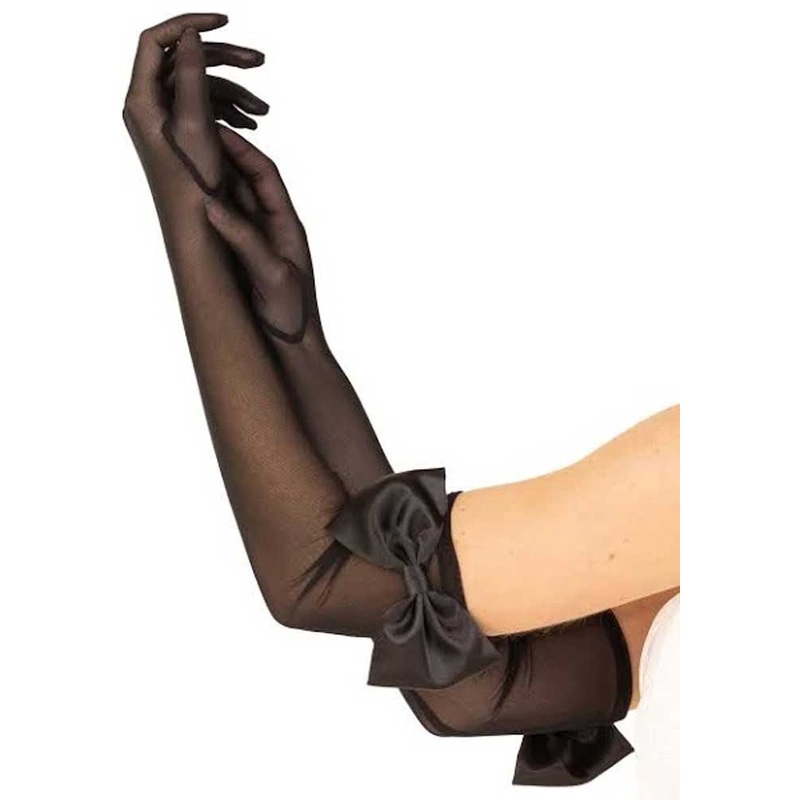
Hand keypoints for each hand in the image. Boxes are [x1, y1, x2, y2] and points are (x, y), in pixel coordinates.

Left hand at [123, 13, 266, 195]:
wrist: (197, 234)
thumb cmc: (193, 189)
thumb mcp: (195, 126)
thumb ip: (191, 76)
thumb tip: (192, 35)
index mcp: (142, 102)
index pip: (156, 41)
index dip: (189, 25)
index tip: (224, 22)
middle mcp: (149, 109)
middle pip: (184, 62)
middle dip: (223, 60)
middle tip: (259, 61)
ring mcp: (166, 124)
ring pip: (200, 88)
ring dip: (234, 92)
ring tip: (263, 111)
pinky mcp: (182, 139)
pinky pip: (205, 110)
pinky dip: (229, 111)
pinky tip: (253, 123)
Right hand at [203, 127, 319, 343]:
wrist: (294, 350)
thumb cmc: (292, 315)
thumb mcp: (272, 274)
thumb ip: (245, 239)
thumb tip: (212, 205)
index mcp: (287, 226)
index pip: (264, 175)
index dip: (241, 150)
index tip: (216, 129)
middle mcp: (273, 229)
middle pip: (246, 181)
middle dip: (222, 157)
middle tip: (193, 135)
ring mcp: (258, 243)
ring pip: (233, 202)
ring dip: (213, 180)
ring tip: (185, 160)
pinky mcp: (244, 259)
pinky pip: (226, 226)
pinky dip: (209, 209)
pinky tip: (188, 201)